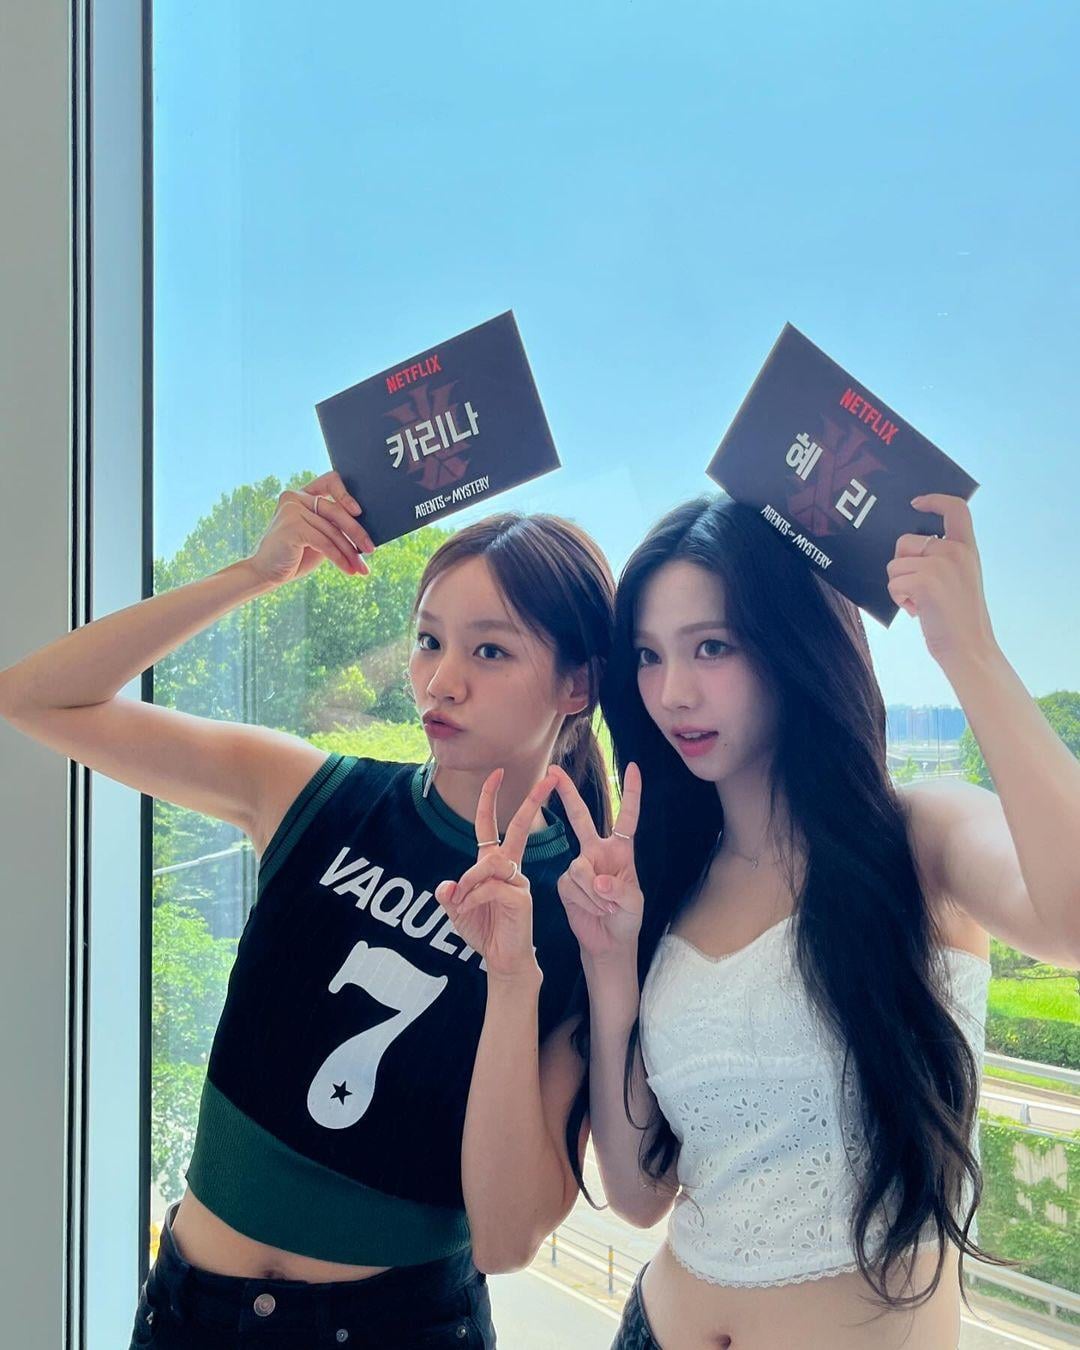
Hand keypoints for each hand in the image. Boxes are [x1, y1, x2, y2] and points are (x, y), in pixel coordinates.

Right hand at [248, 470, 374, 586]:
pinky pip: (324, 542)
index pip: (330, 481)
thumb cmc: (296, 555)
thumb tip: (366, 531)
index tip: (359, 512)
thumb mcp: (319, 537)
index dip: (346, 493)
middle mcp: (295, 498)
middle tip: (372, 549)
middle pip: (335, 511)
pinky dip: (340, 558)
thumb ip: (334, 527)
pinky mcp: (292, 527)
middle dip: (357, 532)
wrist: (267, 573)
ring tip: (361, 568)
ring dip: (350, 552)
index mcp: (302, 495)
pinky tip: (349, 570)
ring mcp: (291, 510)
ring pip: (332, 530)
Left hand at [434, 767, 556, 980]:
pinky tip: (467, 911)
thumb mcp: (457, 911)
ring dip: (471, 880)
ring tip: (463, 902)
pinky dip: (472, 899)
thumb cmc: (484, 932)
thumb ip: (450, 896)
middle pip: (522, 828)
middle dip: (533, 802)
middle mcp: (509, 868)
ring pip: (491, 863)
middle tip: (547, 779)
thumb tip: (447, 886)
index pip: (491, 825)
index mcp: (494, 865)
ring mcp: (518, 882)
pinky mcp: (521, 898)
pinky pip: (490, 888)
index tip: (497, 773)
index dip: (491, 798)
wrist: (502, 960)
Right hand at [552, 761, 643, 962]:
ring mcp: (579, 866)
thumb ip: (619, 890)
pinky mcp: (564, 883)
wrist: (609, 942)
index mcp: (620, 850)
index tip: (633, 767)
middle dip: (568, 794)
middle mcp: (597, 852)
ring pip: (579, 868)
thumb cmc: (627, 918)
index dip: (631, 793)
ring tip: (606, 907)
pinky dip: (584, 900)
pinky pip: (570, 885)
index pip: (627, 817)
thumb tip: (598, 880)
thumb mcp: (634, 904)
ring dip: (594, 893)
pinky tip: (592, 909)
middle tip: (554, 771)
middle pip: (581, 817)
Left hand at [887, 494, 996, 668]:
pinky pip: (893, 583)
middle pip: (905, 542)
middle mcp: (955, 551)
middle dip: (902, 566)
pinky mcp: (924, 580)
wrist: (969, 648)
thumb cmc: (958, 620)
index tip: (916, 503)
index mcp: (967, 549)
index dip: (934, 500)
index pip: (956, 509)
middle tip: (919, 590)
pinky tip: (917, 611)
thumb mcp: (960, 579)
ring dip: (899, 586)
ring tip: (922, 603)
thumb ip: (943, 559)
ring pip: (894, 565)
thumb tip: (906, 550)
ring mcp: (940, 564)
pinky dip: (899, 599)